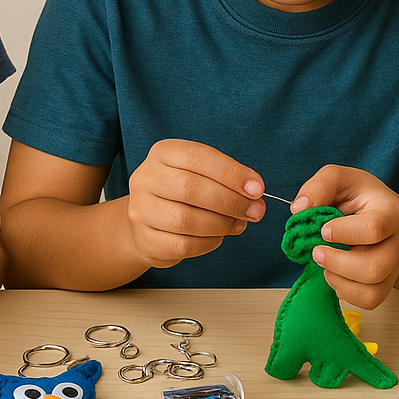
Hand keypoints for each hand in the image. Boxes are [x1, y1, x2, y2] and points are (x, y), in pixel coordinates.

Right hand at [126, 140, 264, 268]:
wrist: (148, 220)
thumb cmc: (182, 194)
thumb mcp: (201, 174)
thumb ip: (227, 180)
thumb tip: (255, 194)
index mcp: (164, 153)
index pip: (199, 157)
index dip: (231, 173)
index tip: (257, 188)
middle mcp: (146, 178)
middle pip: (191, 188)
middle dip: (230, 201)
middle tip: (254, 211)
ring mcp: (141, 209)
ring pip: (186, 220)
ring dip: (221, 224)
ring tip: (237, 224)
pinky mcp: (144, 239)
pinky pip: (182, 245)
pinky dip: (208, 242)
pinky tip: (217, 237)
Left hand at [293, 165, 398, 309]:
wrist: (376, 212)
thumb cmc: (357, 195)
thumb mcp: (338, 178)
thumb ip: (319, 186)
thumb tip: (299, 209)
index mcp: (391, 212)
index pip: (375, 228)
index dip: (343, 232)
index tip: (323, 230)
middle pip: (375, 268)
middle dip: (337, 263)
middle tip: (317, 252)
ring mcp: (395, 267)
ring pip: (373, 292)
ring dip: (339, 281)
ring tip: (325, 264)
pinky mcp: (386, 284)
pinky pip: (369, 301)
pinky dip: (345, 291)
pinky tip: (335, 274)